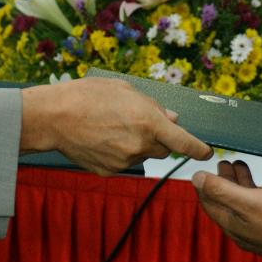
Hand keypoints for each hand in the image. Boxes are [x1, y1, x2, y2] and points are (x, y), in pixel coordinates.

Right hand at [20, 77, 212, 175]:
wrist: (53, 117)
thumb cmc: (88, 96)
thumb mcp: (125, 90)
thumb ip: (152, 106)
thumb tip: (172, 118)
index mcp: (148, 121)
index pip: (184, 142)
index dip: (199, 148)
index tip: (207, 152)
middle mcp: (140, 144)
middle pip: (163, 150)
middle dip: (158, 140)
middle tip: (137, 125)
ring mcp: (125, 161)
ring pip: (142, 156)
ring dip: (136, 146)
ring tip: (111, 128)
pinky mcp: (110, 171)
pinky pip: (124, 164)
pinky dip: (119, 154)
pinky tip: (101, 140)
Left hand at [192, 160, 261, 261]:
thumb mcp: (247, 202)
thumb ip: (220, 190)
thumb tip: (196, 178)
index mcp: (233, 224)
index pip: (210, 203)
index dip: (204, 185)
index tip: (202, 169)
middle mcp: (245, 228)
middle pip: (229, 201)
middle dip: (225, 180)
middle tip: (224, 162)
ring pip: (249, 201)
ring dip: (244, 182)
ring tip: (242, 164)